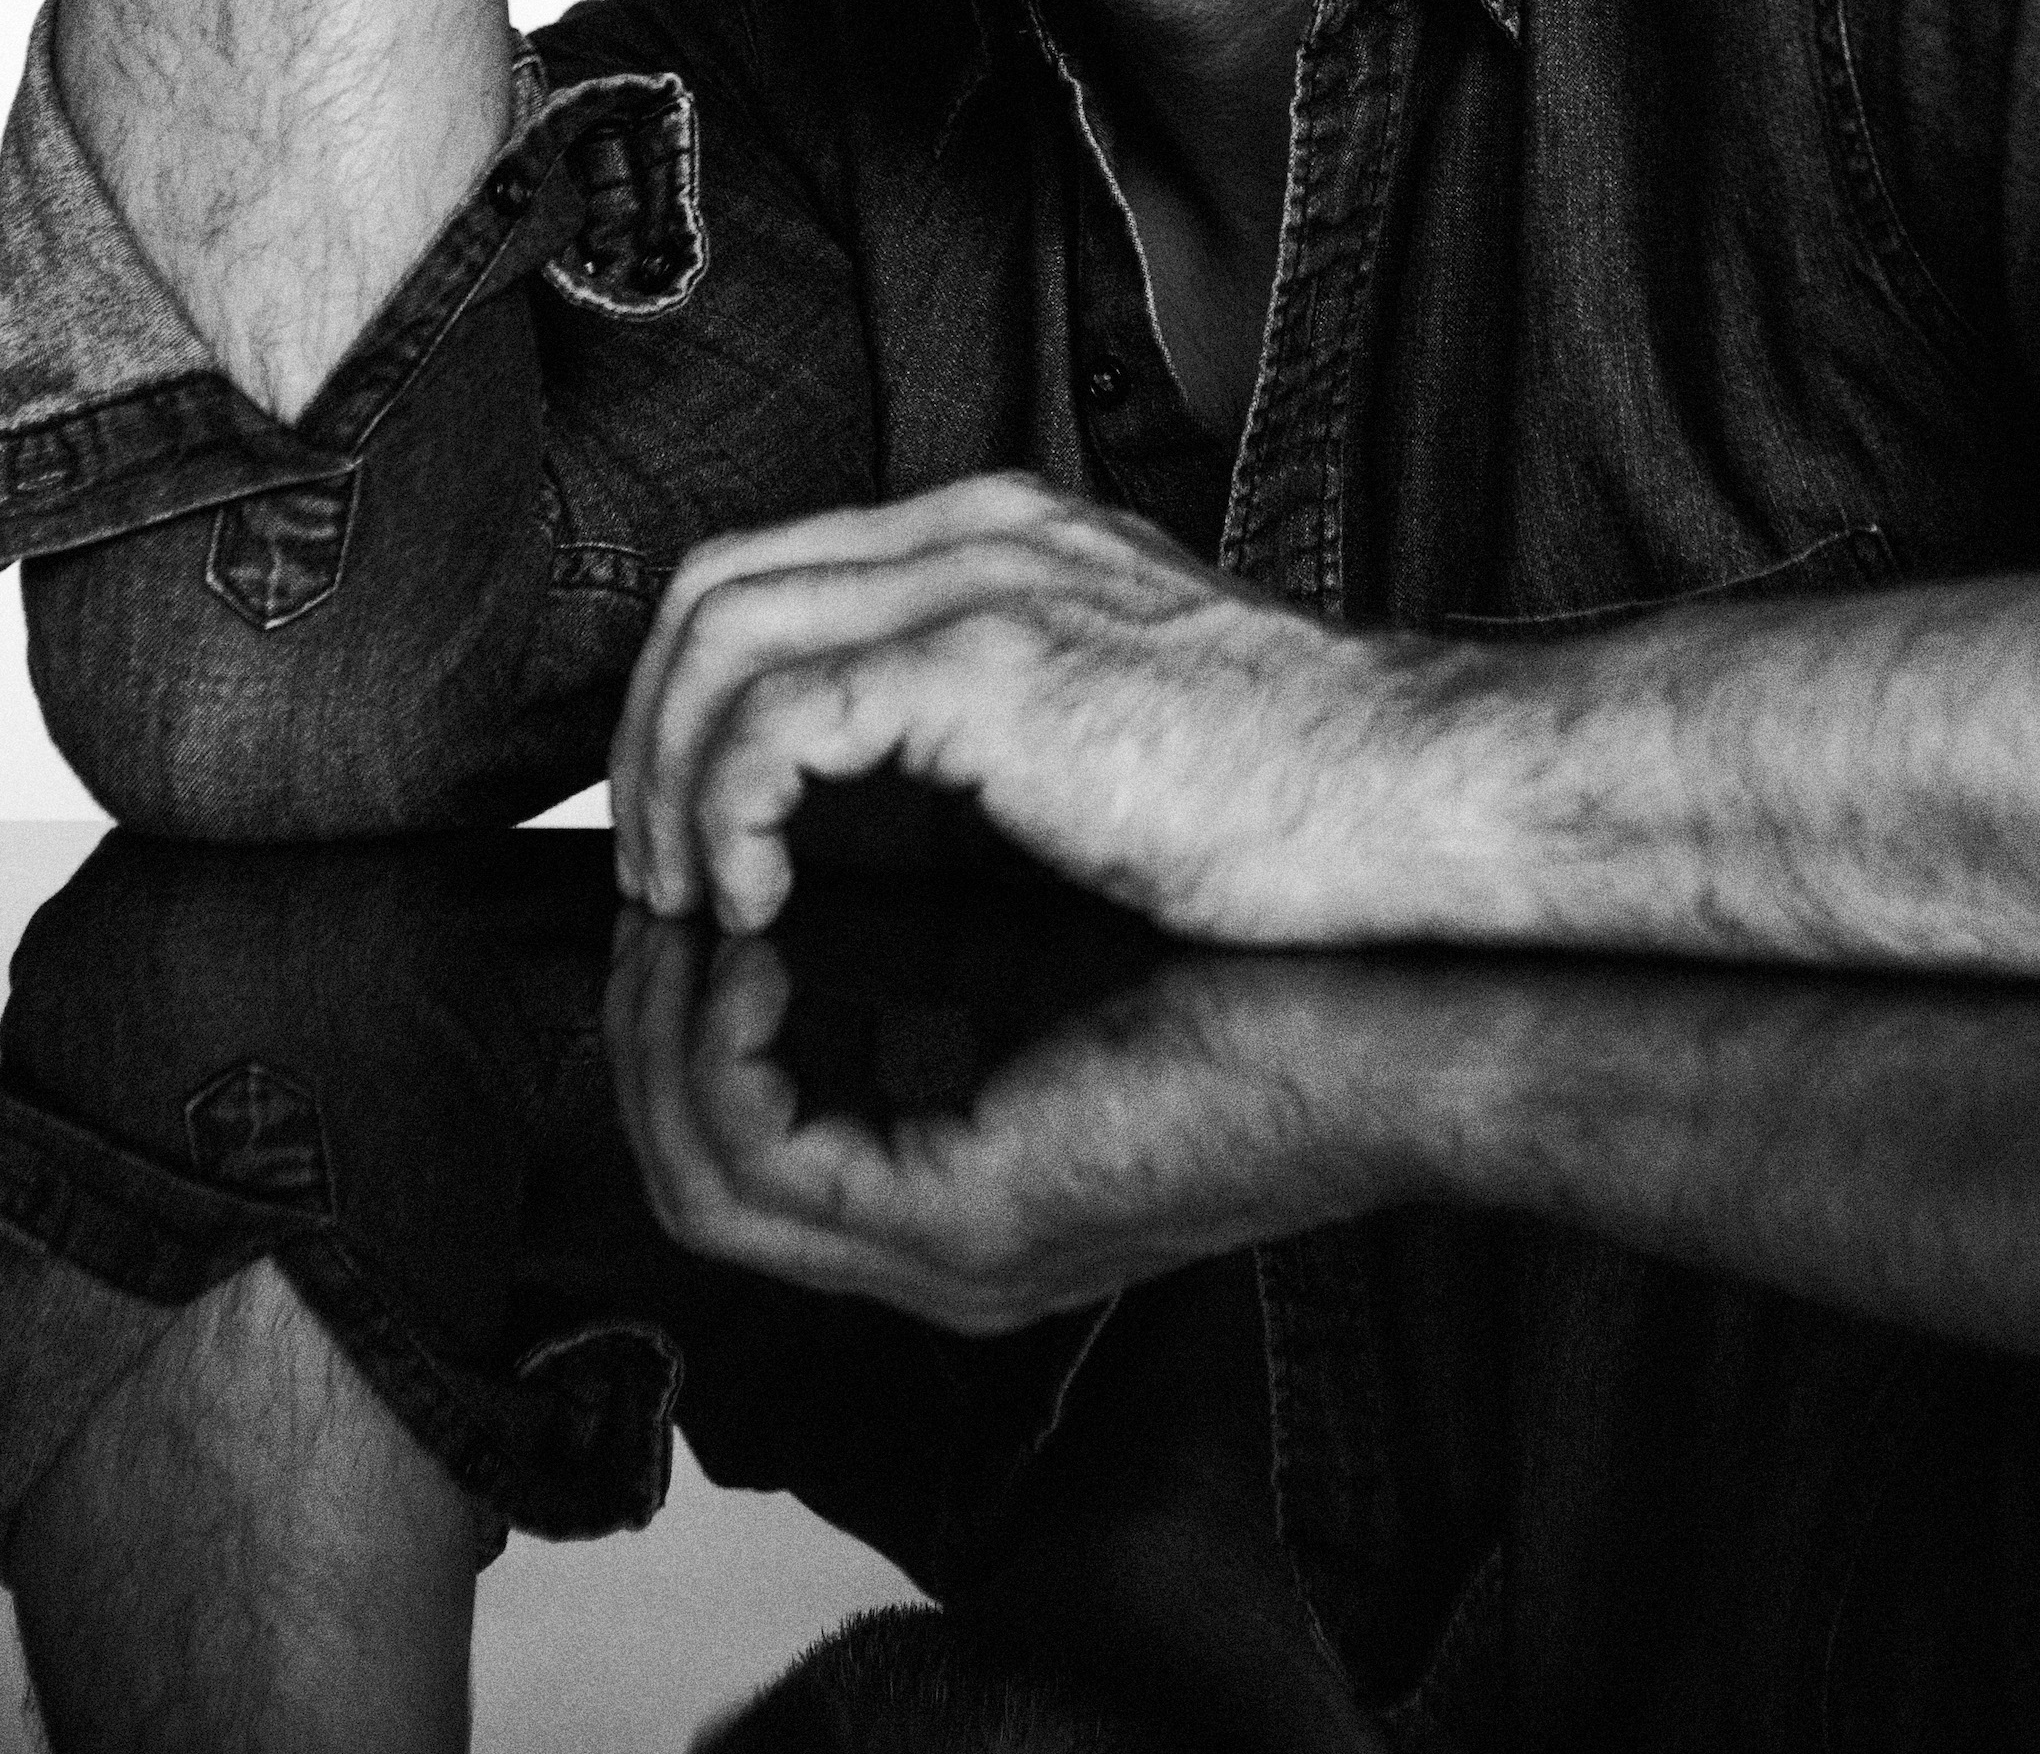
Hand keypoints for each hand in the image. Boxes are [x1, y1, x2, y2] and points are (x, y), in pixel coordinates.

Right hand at [605, 915, 1434, 1329]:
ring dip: (657, 1027)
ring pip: (692, 1179)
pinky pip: (752, 1166)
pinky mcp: (968, 1220)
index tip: (700, 870)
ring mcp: (947, 1245)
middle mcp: (937, 1230)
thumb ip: (943, 892)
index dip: (681, 1003)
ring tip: (693, 895)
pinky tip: (751, 936)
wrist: (1400, 1000)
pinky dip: (716, 1047)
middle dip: (640, 1013)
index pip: (742, 1135)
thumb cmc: (1265, 936)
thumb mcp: (1056, 909)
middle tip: (655, 878)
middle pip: (688, 1168)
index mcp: (960, 1167)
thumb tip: (833, 795)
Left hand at [606, 476, 1468, 943]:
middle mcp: (981, 530)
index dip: (696, 701)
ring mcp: (986, 580)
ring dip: (673, 784)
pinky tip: (764, 901)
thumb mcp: (1099, 732)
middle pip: (716, 588)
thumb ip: (980, 737)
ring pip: (721, 637)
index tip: (691, 829)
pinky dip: (735, 814)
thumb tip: (851, 829)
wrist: (1412, 792)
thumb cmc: (1291, 795)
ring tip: (701, 903)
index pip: (775, 573)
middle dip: (649, 738)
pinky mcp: (994, 661)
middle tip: (661, 878)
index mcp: (1007, 539)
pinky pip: (781, 715)